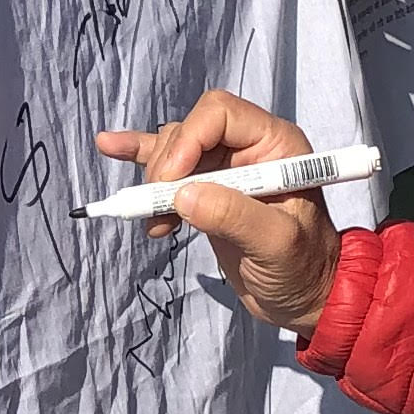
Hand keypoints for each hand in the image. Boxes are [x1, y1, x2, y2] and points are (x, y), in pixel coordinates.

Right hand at [94, 92, 341, 334]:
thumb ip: (233, 215)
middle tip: (161, 208)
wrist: (303, 299)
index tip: (171, 183)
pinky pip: (167, 165)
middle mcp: (249, 148)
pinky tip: (110, 145)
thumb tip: (182, 196)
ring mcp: (225, 168)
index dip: (188, 140)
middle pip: (190, 130)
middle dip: (167, 165)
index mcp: (275, 145)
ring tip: (154, 219)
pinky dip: (139, 157)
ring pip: (174, 149)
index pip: (220, 114)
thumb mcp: (276, 244)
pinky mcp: (206, 189)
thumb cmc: (302, 269)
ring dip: (154, 180)